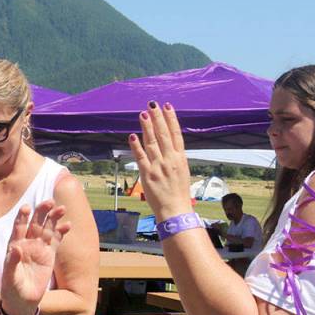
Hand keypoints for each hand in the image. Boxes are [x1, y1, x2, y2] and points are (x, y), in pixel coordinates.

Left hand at [0, 200, 69, 314]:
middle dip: (41, 212)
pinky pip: (56, 241)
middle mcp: (26, 244)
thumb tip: (16, 248)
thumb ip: (12, 262)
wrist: (22, 301)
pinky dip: (61, 232)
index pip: (18, 228)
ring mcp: (38, 249)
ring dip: (53, 219)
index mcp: (14, 246)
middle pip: (34, 224)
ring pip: (46, 229)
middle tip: (49, 201)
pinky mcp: (49, 256)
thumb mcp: (10, 276)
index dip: (22, 217)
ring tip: (61, 208)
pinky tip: (68, 224)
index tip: (26, 207)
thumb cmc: (11, 289)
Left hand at [128, 102, 193, 220]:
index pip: (176, 134)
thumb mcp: (182, 172)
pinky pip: (141, 157)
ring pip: (152, 142)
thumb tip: (171, 147)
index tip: (167, 106)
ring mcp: (158, 166)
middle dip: (158, 118)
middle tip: (153, 104)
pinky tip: (132, 136)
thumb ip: (175, 158)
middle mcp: (170, 160)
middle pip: (163, 134)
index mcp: (180, 158)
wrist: (175, 211)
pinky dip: (136, 146)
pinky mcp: (147, 174)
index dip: (171, 119)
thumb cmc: (178, 193)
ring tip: (143, 113)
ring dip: (147, 127)